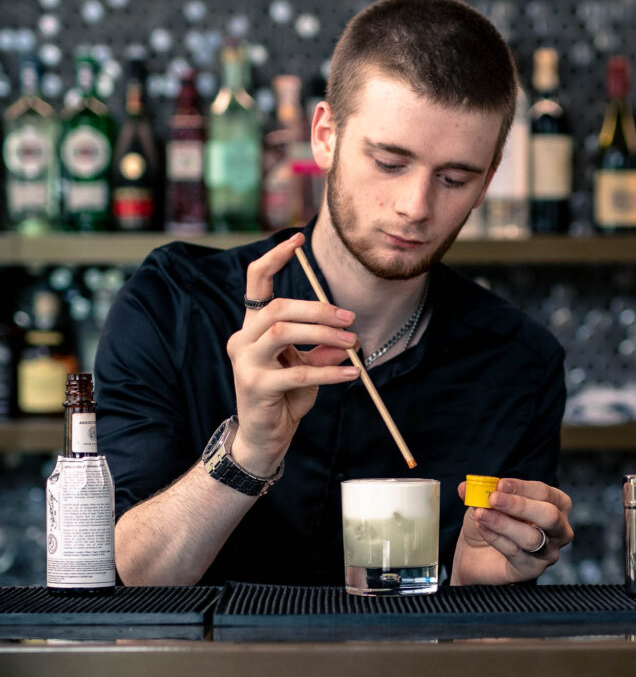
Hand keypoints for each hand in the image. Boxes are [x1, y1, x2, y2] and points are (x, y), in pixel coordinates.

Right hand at [226, 232, 360, 475]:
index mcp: (252, 328)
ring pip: (283, 332)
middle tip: (350, 319)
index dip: (274, 258)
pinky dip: (329, 372)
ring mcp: (245, 362)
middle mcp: (242, 340)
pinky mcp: (256, 386)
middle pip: (277, 308)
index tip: (296, 238)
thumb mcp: (307, 368)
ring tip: (352, 343)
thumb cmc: (285, 398)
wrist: (265, 438)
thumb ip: (321, 349)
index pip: (256, 283)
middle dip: (318, 309)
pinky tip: (351, 374)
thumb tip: (346, 335)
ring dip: (323, 333)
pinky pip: (298, 372)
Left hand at [450, 478, 572, 585]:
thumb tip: (467, 485)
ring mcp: (548, 552)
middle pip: (549, 515)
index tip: (500, 484)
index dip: (522, 487)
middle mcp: (559, 529)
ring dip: (503, 523)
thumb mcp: (485, 500)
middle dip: (519, 505)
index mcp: (555, 504)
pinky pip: (515, 552)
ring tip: (481, 514)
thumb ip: (480, 491)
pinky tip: (481, 528)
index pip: (544, 493)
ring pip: (532, 537)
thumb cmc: (491, 520)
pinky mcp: (532, 569)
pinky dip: (495, 538)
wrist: (476, 552)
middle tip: (493, 499)